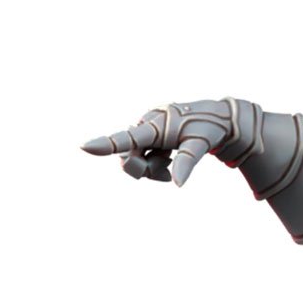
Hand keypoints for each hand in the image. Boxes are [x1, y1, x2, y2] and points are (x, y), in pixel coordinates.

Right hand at [81, 100, 236, 184]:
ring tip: (170, 163)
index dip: (106, 144)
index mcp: (157, 125)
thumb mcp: (200, 145)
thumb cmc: (209, 129)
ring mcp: (147, 130)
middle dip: (144, 170)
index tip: (85, 147)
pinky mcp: (150, 135)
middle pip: (129, 156)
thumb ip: (187, 162)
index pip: (128, 138)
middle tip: (166, 176)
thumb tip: (178, 184)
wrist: (217, 119)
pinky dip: (155, 166)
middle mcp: (146, 124)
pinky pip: (143, 157)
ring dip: (151, 168)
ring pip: (136, 158)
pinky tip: (168, 162)